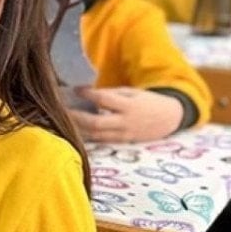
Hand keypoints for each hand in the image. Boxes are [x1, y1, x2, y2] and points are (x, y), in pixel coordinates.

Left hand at [68, 87, 184, 142]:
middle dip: (77, 117)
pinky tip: (74, 130)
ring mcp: (123, 134)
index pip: (105, 100)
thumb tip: (86, 92)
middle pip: (96, 123)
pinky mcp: (122, 142)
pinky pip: (100, 141)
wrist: (169, 119)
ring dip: (78, 128)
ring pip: (96, 135)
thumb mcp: (132, 92)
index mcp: (129, 105)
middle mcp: (125, 122)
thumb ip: (112, 94)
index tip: (74, 89)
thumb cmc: (146, 102)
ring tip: (62, 120)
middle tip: (61, 109)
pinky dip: (86, 136)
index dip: (88, 94)